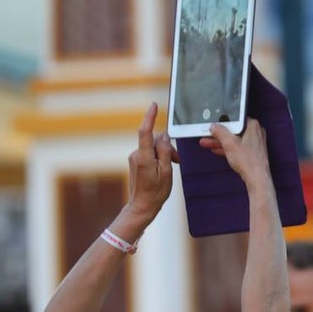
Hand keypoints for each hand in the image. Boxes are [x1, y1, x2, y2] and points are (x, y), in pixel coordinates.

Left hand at [126, 103, 175, 220]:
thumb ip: (165, 151)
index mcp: (144, 157)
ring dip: (164, 154)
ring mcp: (135, 158)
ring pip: (153, 147)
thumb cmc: (156, 192)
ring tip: (171, 168)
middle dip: (167, 147)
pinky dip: (158, 158)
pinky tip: (164, 169)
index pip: (145, 131)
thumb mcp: (167, 171)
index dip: (150, 117)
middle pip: (154, 140)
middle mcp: (136, 155)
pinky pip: (149, 153)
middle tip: (177, 161)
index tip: (154, 105)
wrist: (142, 207)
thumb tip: (163, 136)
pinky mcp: (136, 162)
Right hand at [201, 119, 270, 187]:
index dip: (222, 122)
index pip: (235, 120)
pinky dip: (228, 148)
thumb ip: (220, 132)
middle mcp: (256, 133)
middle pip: (234, 130)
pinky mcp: (252, 153)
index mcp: (253, 126)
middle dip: (219, 134)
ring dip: (221, 142)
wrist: (257, 178)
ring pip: (234, 140)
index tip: (213, 125)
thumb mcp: (229, 143)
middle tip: (208, 135)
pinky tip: (217, 149)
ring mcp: (254, 144)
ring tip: (207, 142)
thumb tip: (215, 126)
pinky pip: (237, 147)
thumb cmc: (249, 161)